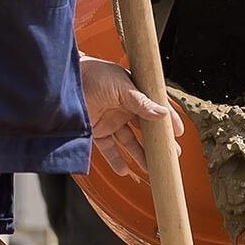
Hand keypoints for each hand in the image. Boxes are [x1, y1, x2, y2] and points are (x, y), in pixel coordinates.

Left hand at [80, 55, 184, 174]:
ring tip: (151, 169)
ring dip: (140, 155)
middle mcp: (125, 108)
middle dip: (158, 143)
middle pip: (145, 129)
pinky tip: (124, 171)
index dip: (168, 121)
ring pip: (129, 142)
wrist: (65, 79)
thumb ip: (141, 102)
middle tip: (171, 156)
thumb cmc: (95, 74)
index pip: (156, 109)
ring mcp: (111, 121)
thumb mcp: (121, 86)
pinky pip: (109, 149)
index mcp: (135, 94)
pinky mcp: (96, 131)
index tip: (179, 134)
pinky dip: (116, 160)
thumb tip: (162, 114)